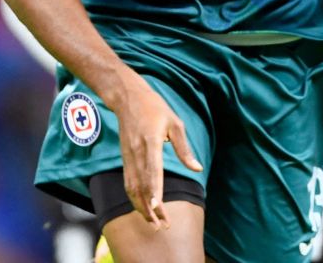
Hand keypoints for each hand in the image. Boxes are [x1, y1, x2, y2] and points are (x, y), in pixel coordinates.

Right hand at [111, 72, 202, 229]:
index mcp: (151, 141)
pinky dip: (134, 198)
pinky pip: (128, 182)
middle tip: (161, 226)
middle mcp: (137, 151)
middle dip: (150, 208)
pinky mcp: (125, 158)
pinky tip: (142, 208)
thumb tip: (197, 168)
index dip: (154, 190)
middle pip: (141, 185)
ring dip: (140, 207)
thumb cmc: (154, 107)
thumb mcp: (175, 122)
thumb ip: (184, 148)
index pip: (152, 170)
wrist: (127, 97)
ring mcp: (128, 155)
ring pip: (132, 187)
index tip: (158, 208)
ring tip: (152, 223)